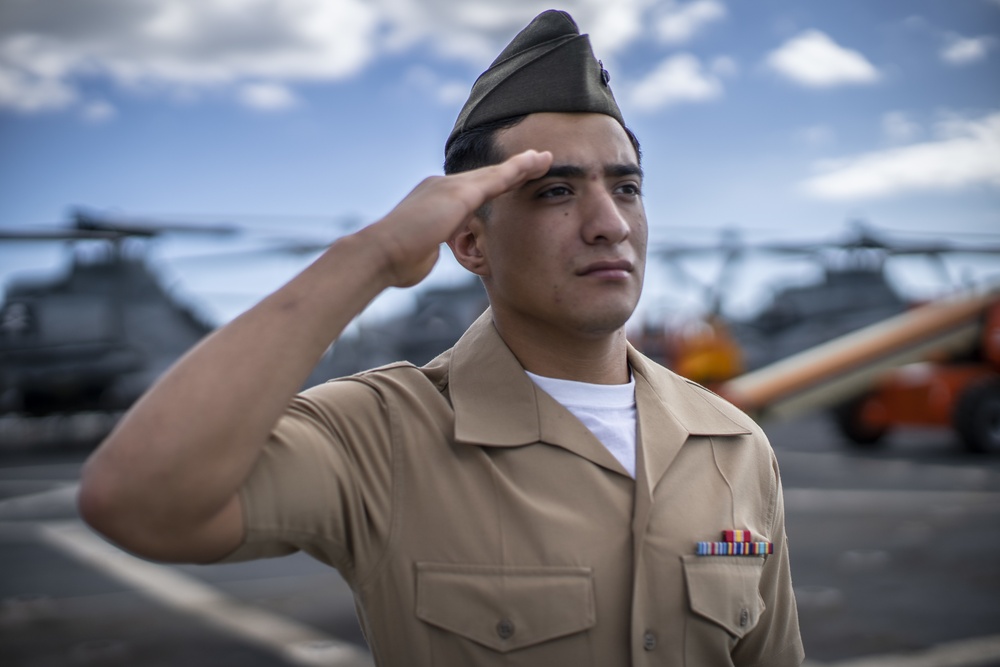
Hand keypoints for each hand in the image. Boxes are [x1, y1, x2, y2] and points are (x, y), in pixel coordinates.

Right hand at [363, 149, 552, 287]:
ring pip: (494, 174)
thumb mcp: (420, 252)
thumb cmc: (397, 262)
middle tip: (536, 160)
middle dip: (511, 170)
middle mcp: (441, 186)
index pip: (470, 192)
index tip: (510, 183)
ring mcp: (449, 187)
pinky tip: (536, 163)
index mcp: (432, 200)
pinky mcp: (458, 194)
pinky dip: (517, 170)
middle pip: (485, 177)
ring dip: (521, 165)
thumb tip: (427, 253)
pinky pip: (496, 179)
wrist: (381, 255)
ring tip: (544, 158)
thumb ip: (429, 247)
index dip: (493, 186)